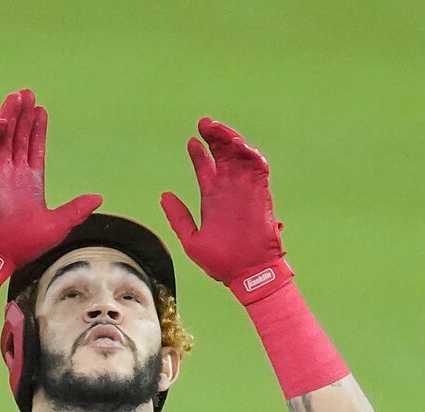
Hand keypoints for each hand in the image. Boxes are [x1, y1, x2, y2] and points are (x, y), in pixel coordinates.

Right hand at [0, 89, 101, 284]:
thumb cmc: (24, 245)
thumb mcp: (58, 225)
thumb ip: (76, 209)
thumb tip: (98, 198)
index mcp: (28, 181)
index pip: (33, 147)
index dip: (37, 128)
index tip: (41, 110)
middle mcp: (11, 173)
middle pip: (17, 135)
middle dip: (23, 115)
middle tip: (28, 94)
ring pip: (1, 135)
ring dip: (9, 115)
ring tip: (18, 97)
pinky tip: (4, 120)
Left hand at [160, 117, 291, 301]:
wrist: (248, 275)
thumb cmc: (221, 264)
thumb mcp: (192, 240)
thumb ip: (178, 217)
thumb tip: (164, 195)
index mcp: (213, 200)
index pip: (205, 169)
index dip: (199, 154)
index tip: (191, 141)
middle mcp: (229, 191)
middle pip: (222, 155)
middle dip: (214, 137)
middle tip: (204, 123)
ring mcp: (245, 190)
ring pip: (239, 156)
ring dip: (230, 139)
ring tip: (216, 129)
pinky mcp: (260, 193)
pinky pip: (258, 167)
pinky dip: (249, 153)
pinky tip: (237, 144)